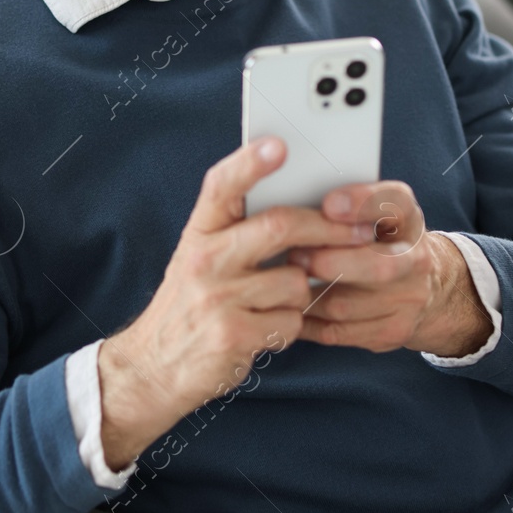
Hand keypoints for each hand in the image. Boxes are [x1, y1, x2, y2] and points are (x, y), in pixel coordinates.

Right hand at [97, 137, 376, 470]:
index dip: (251, 163)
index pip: (222, 186)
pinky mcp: (231, 334)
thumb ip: (237, 231)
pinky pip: (290, 321)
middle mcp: (204, 258)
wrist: (152, 367)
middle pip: (279, 226)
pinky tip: (266, 330)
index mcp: (199, 233)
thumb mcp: (200, 259)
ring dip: (300, 296)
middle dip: (328, 228)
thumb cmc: (190, 306)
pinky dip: (288, 328)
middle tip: (360, 231)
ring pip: (295, 281)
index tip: (279, 146)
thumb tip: (302, 204)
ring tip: (275, 305)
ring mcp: (216, 297)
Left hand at [286, 181, 492, 357]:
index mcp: (407, 218)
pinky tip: (289, 308)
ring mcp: (407, 301)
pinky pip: (336, 332)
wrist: (426, 286)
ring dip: (305, 295)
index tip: (329, 205)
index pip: (396, 203)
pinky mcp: (390, 332)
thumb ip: (345, 206)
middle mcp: (415, 259)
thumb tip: (296, 207)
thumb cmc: (383, 241)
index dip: (363, 203)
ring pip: (346, 306)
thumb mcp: (376, 212)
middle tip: (294, 255)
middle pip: (378, 266)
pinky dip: (305, 321)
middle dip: (329, 263)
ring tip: (282, 282)